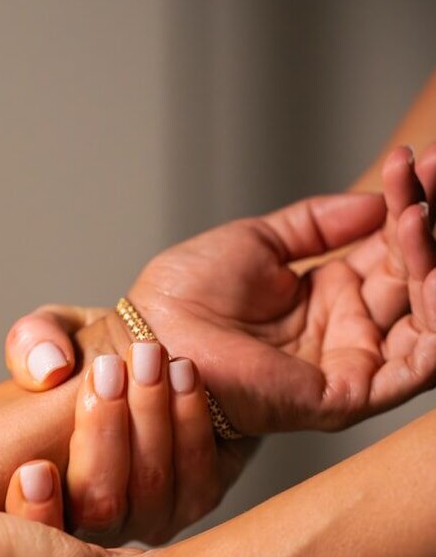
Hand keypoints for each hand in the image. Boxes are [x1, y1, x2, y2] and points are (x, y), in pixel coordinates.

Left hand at [6, 146, 435, 433]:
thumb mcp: (260, 241)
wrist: (150, 336)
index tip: (418, 160)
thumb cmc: (185, 298)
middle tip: (433, 172)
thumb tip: (375, 202)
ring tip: (420, 215)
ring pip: (427, 320)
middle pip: (417, 278)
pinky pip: (415, 366)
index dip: (410, 205)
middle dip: (427, 225)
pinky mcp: (345, 396)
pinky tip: (434, 273)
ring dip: (433, 265)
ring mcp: (350, 365)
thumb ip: (319, 222)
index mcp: (328, 297)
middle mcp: (347, 332)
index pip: (393, 249)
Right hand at [7, 343, 249, 545]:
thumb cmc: (101, 350)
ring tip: (148, 356)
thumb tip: (47, 368)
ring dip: (148, 416)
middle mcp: (101, 519)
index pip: (34, 533)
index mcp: (51, 494)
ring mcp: (153, 514)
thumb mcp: (59, 333)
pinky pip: (196, 472)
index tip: (35, 467)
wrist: (172, 341)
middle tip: (107, 368)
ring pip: (148, 485)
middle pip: (97, 506)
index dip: (33, 513)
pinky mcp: (200, 496)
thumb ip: (31, 341)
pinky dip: (189, 420)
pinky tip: (182, 372)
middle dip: (101, 434)